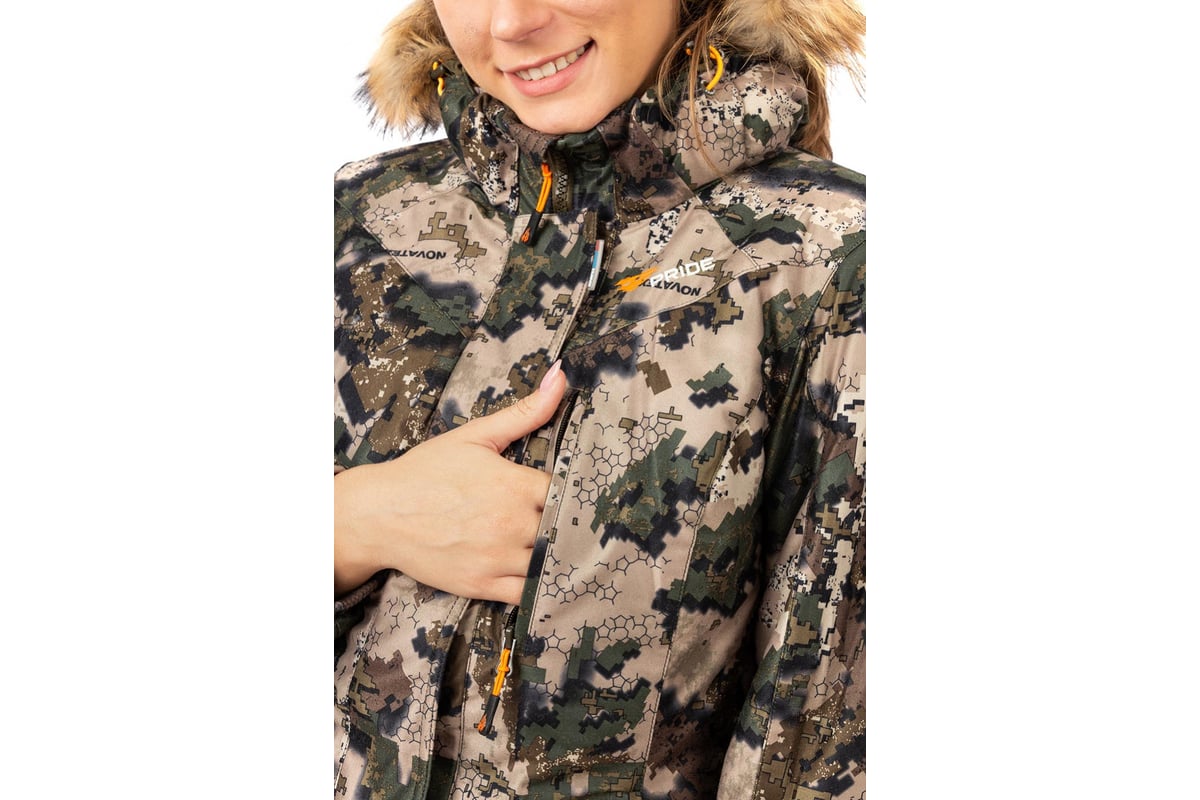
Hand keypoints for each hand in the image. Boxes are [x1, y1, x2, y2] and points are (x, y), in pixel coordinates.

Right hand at [334, 362, 566, 604]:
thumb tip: (562, 376)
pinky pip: (528, 594)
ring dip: (560, 556)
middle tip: (582, 525)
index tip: (582, 494)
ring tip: (566, 549)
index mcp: (516, 485)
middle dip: (571, 526)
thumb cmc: (426, 472)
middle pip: (565, 529)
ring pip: (551, 563)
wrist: (379, 514)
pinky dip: (541, 587)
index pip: (569, 493)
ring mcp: (498, 559)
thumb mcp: (476, 435)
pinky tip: (545, 575)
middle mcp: (512, 524)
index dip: (578, 494)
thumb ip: (525, 411)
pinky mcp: (483, 586)